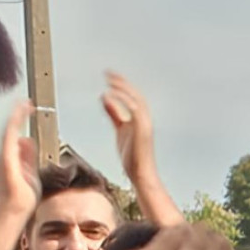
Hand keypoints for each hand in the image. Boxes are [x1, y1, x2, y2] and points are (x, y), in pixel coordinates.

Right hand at [0, 101, 39, 219]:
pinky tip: (22, 110)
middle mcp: (5, 154)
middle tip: (26, 103)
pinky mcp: (6, 154)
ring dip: (17, 114)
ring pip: (9, 128)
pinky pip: (10, 132)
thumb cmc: (21, 196)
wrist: (15, 208)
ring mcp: (4, 154)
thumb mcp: (30, 172)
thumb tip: (27, 140)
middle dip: (17, 116)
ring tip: (25, 103)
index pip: (15, 137)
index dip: (20, 124)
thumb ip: (28, 156)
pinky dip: (16, 120)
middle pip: (10, 130)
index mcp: (10, 159)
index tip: (27, 112)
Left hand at [102, 72, 158, 187]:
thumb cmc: (132, 158)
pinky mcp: (143, 130)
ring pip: (136, 100)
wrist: (141, 175)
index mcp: (139, 120)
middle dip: (122, 83)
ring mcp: (145, 124)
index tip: (109, 77)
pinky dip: (122, 101)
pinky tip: (110, 95)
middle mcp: (144, 120)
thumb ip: (114, 114)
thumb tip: (105, 98)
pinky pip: (134, 110)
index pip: (131, 98)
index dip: (121, 86)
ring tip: (109, 80)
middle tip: (108, 73)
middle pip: (135, 95)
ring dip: (123, 88)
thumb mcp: (120, 131)